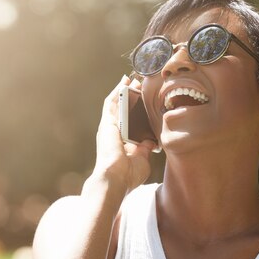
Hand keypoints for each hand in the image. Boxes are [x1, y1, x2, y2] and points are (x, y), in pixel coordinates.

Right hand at [93, 76, 156, 192]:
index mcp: (123, 143)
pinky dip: (117, 92)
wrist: (115, 179)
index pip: (131, 123)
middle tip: (140, 85)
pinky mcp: (107, 123)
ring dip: (124, 91)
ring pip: (116, 104)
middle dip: (131, 97)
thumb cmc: (128, 175)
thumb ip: (145, 149)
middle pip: (123, 110)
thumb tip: (151, 141)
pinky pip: (111, 103)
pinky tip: (123, 82)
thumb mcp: (142, 160)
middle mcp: (114, 134)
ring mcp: (109, 128)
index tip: (146, 103)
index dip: (138, 112)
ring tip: (132, 79)